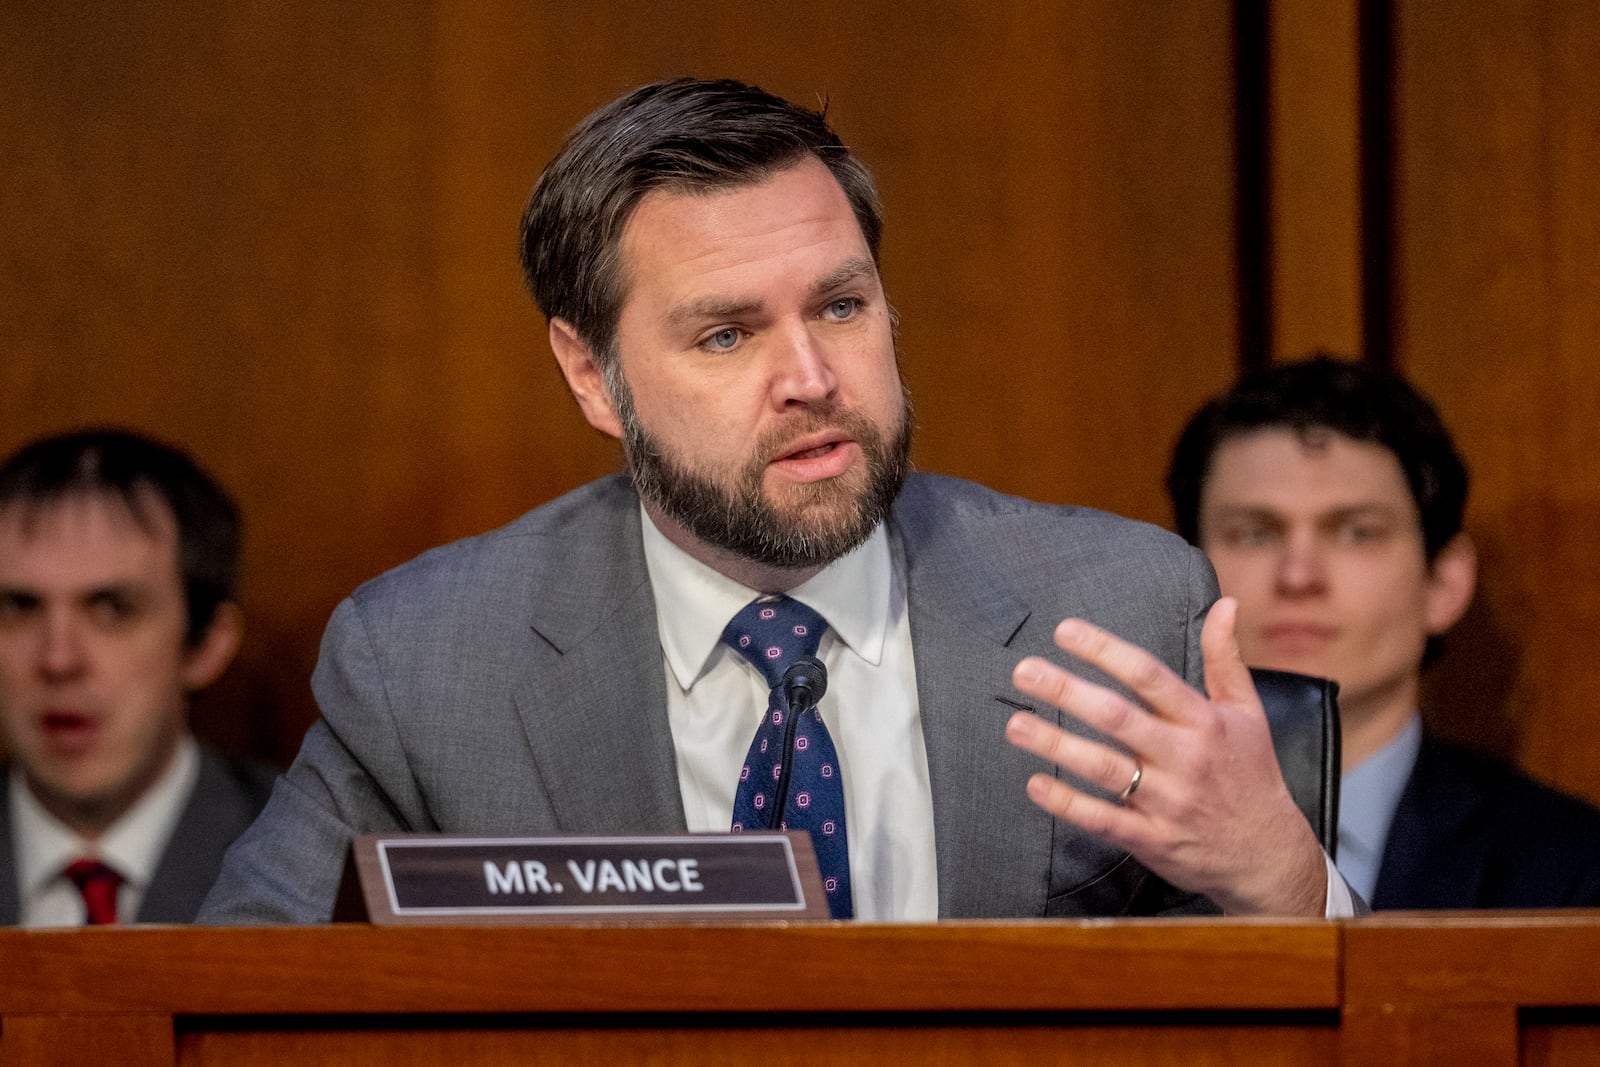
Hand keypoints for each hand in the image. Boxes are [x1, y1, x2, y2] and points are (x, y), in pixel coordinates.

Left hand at [1004, 598, 1326, 915]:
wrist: (1268, 855)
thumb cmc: (1251, 774)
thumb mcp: (1248, 712)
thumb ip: (1226, 657)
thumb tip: (1224, 602)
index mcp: (1204, 722)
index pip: (1149, 677)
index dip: (1106, 651)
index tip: (1065, 632)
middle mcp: (1184, 758)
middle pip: (1118, 717)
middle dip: (1067, 691)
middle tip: (1025, 671)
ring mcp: (1167, 801)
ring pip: (1104, 768)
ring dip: (1056, 744)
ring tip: (1016, 724)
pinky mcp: (1153, 839)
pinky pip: (1104, 820)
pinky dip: (1068, 803)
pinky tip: (1036, 784)